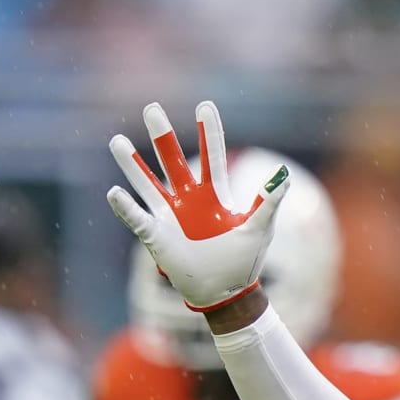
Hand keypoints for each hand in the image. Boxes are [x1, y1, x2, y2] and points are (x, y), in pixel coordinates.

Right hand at [107, 101, 290, 312]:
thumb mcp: (260, 230)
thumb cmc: (244, 261)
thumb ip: (269, 202)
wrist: (225, 293)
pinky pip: (137, 218)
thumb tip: (284, 175)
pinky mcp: (157, 236)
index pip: (212, 156)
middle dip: (163, 137)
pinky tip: (114, 192)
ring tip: (117, 141)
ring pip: (147, 183)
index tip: (205, 106)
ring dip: (133, 164)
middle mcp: (189, 200)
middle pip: (172, 161)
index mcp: (214, 195)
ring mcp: (170, 216)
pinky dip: (125, 207)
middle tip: (152, 109)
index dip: (209, 132)